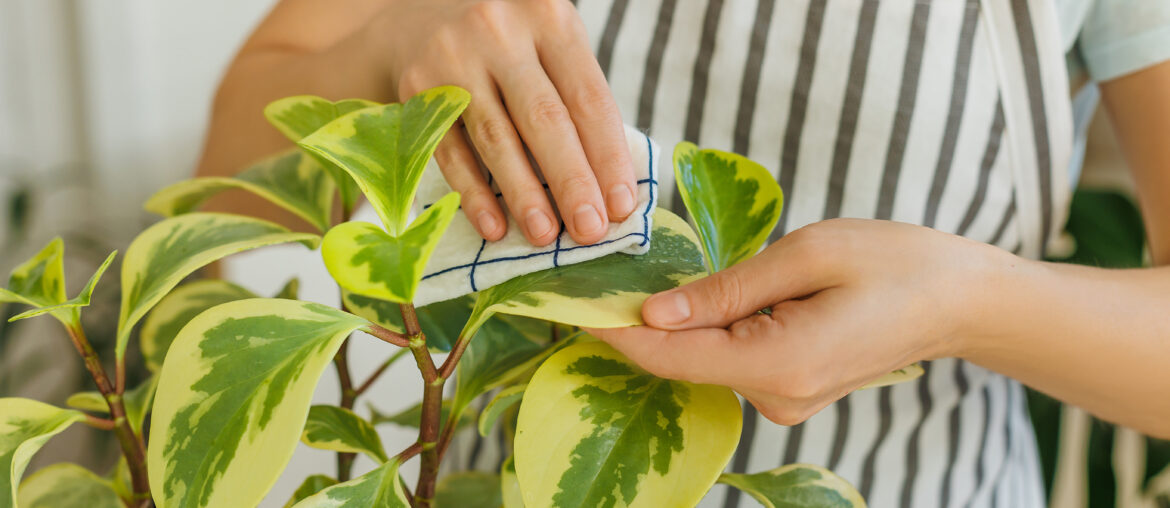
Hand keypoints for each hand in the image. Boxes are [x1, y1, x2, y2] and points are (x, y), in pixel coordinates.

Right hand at [367, 0, 635, 244]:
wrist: (424, 18)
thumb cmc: (510, 46)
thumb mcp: (550, 46)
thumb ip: (577, 102)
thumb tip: (610, 190)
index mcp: (548, 17)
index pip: (588, 98)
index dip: (608, 157)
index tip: (621, 207)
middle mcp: (499, 30)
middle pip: (545, 119)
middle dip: (572, 182)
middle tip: (589, 231)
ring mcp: (453, 57)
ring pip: (497, 139)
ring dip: (524, 195)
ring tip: (545, 236)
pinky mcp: (418, 88)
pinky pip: (451, 152)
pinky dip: (474, 194)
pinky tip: (494, 227)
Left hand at [589, 219, 1009, 424]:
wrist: (959, 299)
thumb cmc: (895, 261)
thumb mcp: (807, 254)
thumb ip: (726, 288)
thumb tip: (654, 311)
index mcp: (780, 363)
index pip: (672, 355)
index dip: (614, 331)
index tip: (567, 304)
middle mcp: (776, 398)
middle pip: (683, 360)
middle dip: (640, 321)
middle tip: (600, 273)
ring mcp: (784, 403)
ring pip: (705, 360)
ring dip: (681, 322)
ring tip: (664, 274)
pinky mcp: (789, 393)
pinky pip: (731, 361)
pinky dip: (712, 331)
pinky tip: (718, 295)